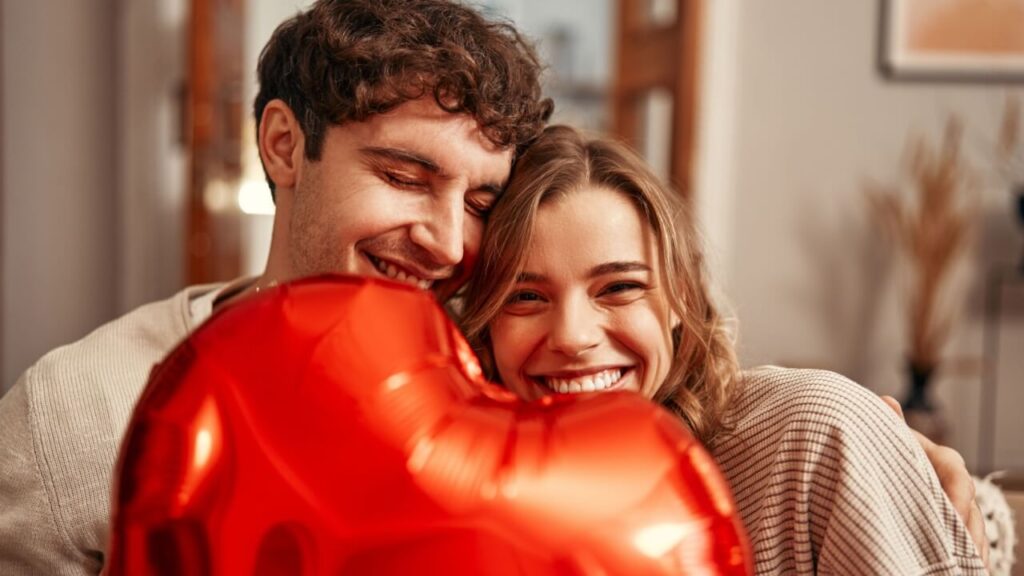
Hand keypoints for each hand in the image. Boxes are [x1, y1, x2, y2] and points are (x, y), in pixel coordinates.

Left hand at [881, 396, 988, 569]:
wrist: (903, 467)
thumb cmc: (897, 452)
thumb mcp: (894, 440)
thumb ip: (892, 424)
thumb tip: (885, 400)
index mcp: (943, 461)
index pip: (956, 474)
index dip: (956, 494)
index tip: (951, 511)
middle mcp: (958, 487)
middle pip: (970, 511)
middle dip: (967, 532)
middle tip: (961, 553)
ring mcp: (963, 510)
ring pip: (973, 532)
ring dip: (970, 551)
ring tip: (966, 569)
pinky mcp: (959, 530)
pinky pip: (969, 548)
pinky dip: (969, 561)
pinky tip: (963, 573)